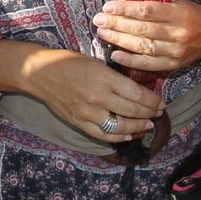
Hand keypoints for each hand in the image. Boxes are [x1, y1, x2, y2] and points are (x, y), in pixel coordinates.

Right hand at [23, 49, 164, 143]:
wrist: (40, 74)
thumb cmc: (68, 62)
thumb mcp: (96, 62)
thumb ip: (115, 77)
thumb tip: (137, 90)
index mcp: (105, 78)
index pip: (137, 94)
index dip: (152, 100)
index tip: (160, 101)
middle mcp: (99, 98)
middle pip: (133, 111)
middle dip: (150, 113)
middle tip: (158, 113)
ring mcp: (88, 113)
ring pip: (121, 127)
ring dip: (138, 127)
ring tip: (147, 125)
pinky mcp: (80, 123)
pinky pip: (104, 135)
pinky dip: (119, 137)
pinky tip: (129, 135)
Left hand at [94, 0, 200, 72]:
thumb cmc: (189, 13)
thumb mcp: (175, 1)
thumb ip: (152, 1)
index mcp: (178, 13)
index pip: (147, 10)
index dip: (125, 8)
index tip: (108, 6)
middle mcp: (178, 33)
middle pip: (141, 29)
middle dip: (117, 24)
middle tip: (99, 20)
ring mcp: (175, 51)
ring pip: (142, 46)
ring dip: (119, 40)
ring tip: (103, 33)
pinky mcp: (173, 64)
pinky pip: (148, 64)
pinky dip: (130, 61)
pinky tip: (115, 54)